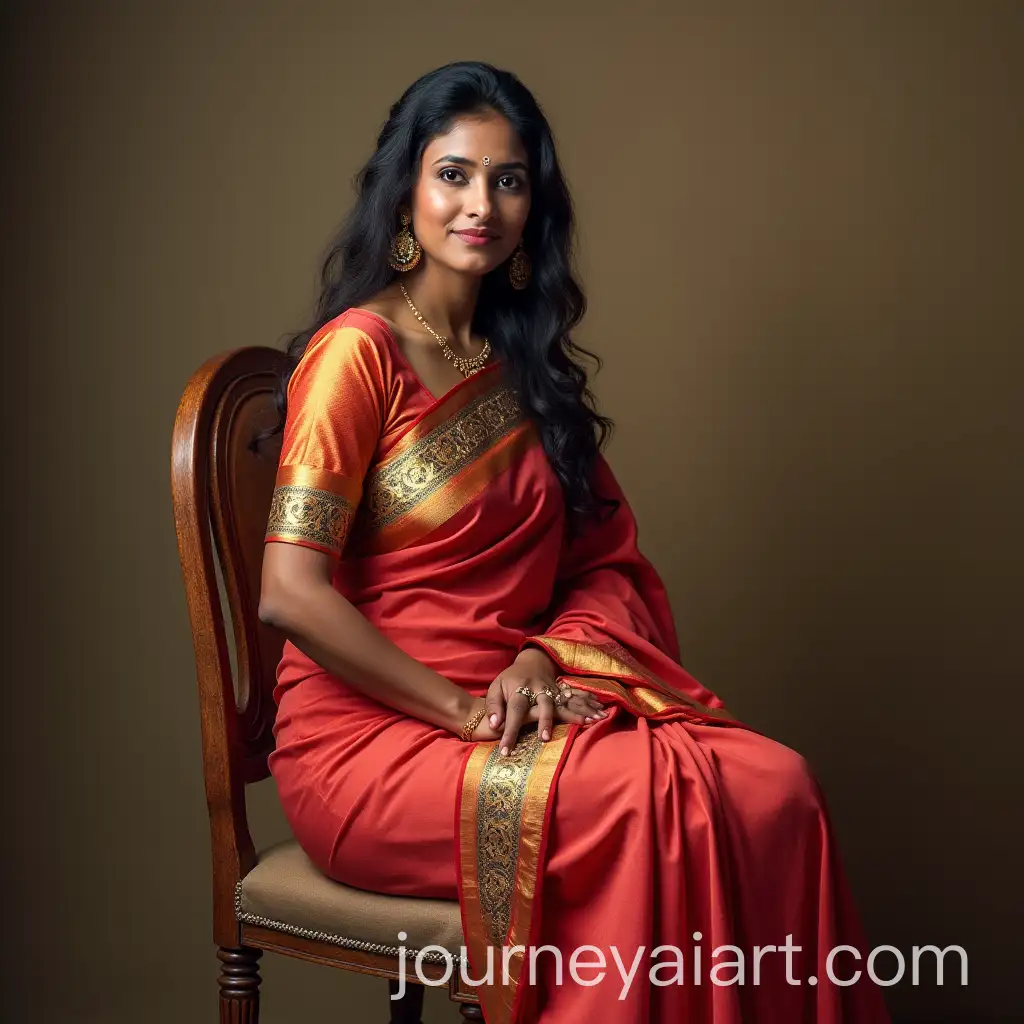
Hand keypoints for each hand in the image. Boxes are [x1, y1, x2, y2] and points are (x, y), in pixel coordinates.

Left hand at [486, 648, 607, 754]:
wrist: (530, 662)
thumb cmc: (509, 681)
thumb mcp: (495, 688)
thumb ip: (494, 706)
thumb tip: (494, 725)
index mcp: (518, 689)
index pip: (514, 711)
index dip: (510, 730)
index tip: (506, 750)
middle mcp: (538, 689)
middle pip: (543, 705)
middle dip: (545, 721)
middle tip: (544, 738)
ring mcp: (553, 690)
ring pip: (564, 701)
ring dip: (575, 712)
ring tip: (588, 723)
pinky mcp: (562, 692)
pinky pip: (576, 699)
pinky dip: (588, 706)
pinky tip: (600, 714)